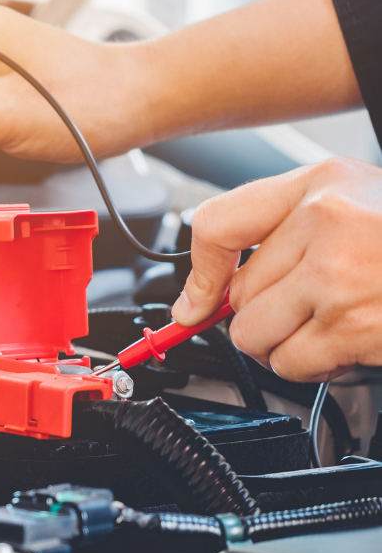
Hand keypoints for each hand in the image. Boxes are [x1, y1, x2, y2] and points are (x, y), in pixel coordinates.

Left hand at [171, 157, 381, 381]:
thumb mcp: (346, 202)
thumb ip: (273, 232)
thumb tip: (200, 298)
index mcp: (320, 187)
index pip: (218, 225)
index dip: (201, 272)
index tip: (194, 303)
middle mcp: (327, 226)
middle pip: (238, 298)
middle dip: (264, 314)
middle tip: (306, 306)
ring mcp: (342, 280)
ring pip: (256, 337)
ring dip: (284, 344)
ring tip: (327, 323)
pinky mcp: (358, 329)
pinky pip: (295, 364)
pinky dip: (314, 365)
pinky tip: (347, 340)